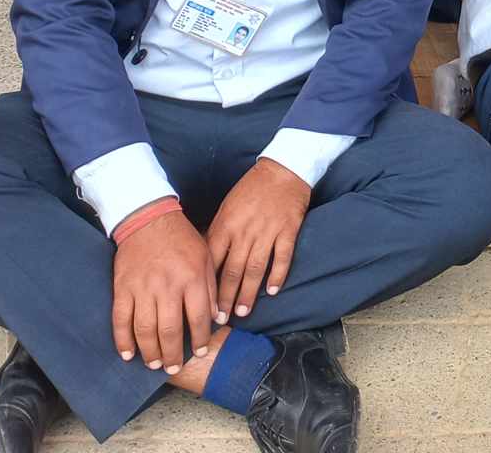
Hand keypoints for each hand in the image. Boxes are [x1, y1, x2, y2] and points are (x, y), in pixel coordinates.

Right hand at [111, 209, 215, 372]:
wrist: (149, 219)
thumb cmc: (182, 239)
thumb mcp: (206, 256)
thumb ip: (211, 287)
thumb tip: (217, 317)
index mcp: (191, 277)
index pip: (199, 317)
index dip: (200, 339)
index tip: (201, 351)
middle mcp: (167, 286)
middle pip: (169, 330)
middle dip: (173, 354)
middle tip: (175, 368)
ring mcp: (142, 289)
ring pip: (145, 330)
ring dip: (150, 352)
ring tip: (155, 364)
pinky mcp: (122, 289)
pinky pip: (121, 321)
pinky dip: (123, 341)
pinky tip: (128, 355)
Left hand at [206, 159, 310, 320]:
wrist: (283, 169)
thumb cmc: (251, 189)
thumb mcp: (227, 208)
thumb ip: (217, 234)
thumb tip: (204, 262)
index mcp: (226, 225)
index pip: (212, 262)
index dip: (206, 287)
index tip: (202, 307)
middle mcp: (245, 231)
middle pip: (233, 271)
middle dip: (225, 298)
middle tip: (220, 320)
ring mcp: (268, 231)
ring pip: (255, 268)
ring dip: (248, 292)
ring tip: (243, 311)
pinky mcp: (288, 229)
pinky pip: (282, 257)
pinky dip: (277, 275)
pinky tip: (272, 291)